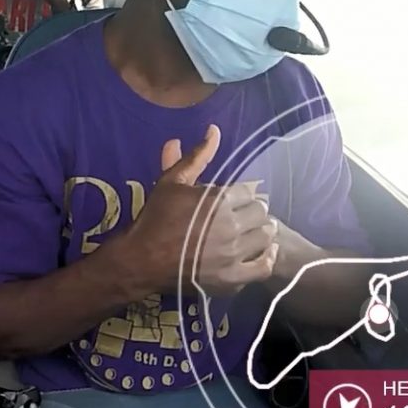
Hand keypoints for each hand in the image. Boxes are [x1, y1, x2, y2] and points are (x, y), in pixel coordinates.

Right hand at [122, 125, 278, 296]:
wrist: (141, 259)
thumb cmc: (155, 218)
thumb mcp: (172, 182)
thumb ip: (197, 156)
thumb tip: (214, 129)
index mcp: (220, 200)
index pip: (248, 192)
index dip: (239, 196)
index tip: (230, 202)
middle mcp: (231, 226)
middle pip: (260, 213)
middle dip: (250, 212)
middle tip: (237, 217)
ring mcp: (234, 254)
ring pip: (265, 237)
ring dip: (258, 233)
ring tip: (246, 234)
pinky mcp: (233, 278)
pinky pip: (264, 266)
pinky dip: (266, 257)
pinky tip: (258, 252)